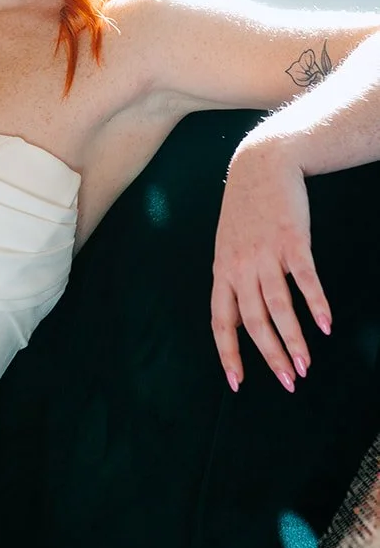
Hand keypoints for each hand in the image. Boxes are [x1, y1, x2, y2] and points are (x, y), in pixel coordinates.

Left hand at [210, 142, 331, 393]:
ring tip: (305, 365)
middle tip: (288, 382)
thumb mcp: (229, 245)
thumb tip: (241, 319)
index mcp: (222, 270)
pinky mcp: (292, 240)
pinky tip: (326, 325)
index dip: (228, 353)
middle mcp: (240, 265)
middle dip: (270, 355)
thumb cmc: (246, 211)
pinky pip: (305, 279)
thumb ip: (234, 280)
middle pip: (254, 321)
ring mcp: (266, 253)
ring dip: (294, 339)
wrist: (261, 165)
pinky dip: (316, 303)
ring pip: (278, 306)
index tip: (237, 383)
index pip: (221, 321)